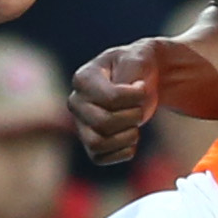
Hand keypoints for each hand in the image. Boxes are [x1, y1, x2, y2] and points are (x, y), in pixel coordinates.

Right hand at [72, 39, 164, 164]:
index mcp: (83, 78)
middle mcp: (76, 102)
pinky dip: (121, 151)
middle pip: (103, 122)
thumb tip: (130, 88)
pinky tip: (131, 136)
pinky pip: (100, 158)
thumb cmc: (137, 68)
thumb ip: (133, 70)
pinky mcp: (90, 143)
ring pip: (98, 144)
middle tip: (142, 107)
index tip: (142, 86)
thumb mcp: (138, 59)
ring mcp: (81, 124)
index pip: (111, 98)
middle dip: (133, 117)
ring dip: (127, 136)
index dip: (136, 97)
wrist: (139, 80)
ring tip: (136, 124)